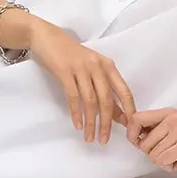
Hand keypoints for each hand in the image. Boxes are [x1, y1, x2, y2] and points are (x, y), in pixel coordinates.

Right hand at [28, 25, 135, 143]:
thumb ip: (105, 90)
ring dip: (91, 122)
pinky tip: (78, 125)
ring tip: (90, 137)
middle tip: (104, 140)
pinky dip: (76, 113)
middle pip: (106, 99)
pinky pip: (73, 97)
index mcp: (107, 65)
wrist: (47, 37)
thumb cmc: (71, 55)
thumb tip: (119, 115)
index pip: (124, 91)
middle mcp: (97, 66)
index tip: (130, 127)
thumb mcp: (91, 69)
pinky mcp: (65, 72)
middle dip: (106, 123)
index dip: (128, 110)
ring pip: (90, 101)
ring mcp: (81, 68)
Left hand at [126, 108, 176, 177]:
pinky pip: (162, 161)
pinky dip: (170, 167)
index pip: (136, 118)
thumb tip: (131, 134)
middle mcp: (174, 118)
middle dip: (153, 154)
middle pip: (143, 142)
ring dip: (163, 162)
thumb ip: (154, 132)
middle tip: (171, 154)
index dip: (132, 134)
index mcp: (169, 113)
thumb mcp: (173, 135)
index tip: (139, 143)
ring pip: (152, 154)